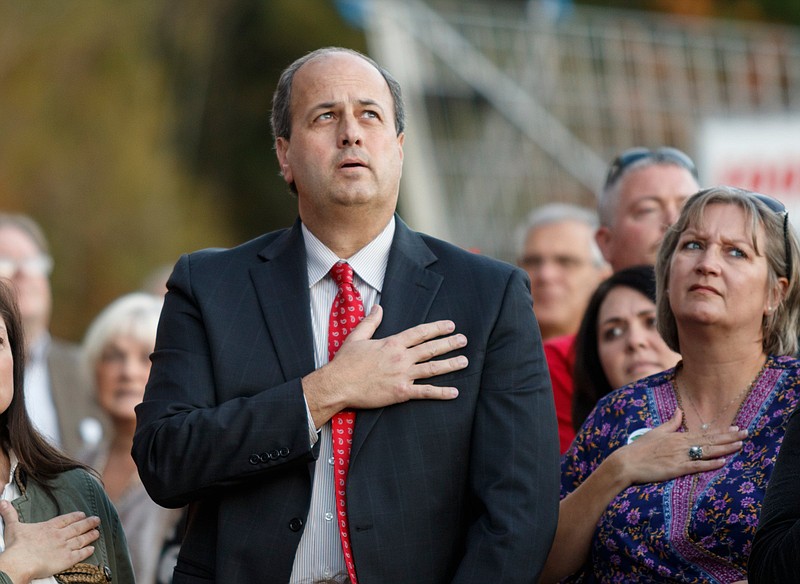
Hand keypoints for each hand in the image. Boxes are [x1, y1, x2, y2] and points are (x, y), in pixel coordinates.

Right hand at [0, 500, 99, 582]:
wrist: (21, 561)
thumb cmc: (17, 545)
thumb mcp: (13, 526)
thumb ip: (10, 514)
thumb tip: (2, 502)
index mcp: (49, 527)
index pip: (66, 519)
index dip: (75, 517)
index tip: (83, 514)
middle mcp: (60, 535)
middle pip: (77, 527)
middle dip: (88, 523)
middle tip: (97, 520)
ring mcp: (65, 547)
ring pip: (81, 539)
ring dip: (90, 535)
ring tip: (97, 532)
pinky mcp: (67, 559)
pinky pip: (80, 554)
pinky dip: (87, 551)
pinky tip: (92, 549)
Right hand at [304, 305, 467, 424]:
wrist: (338, 384)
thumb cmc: (346, 362)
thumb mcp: (357, 336)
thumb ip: (371, 321)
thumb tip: (378, 307)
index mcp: (392, 343)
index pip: (420, 333)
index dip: (437, 328)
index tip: (450, 325)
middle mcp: (401, 358)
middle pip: (431, 349)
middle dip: (449, 343)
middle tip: (464, 340)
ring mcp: (402, 375)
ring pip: (432, 368)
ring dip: (450, 364)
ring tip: (465, 361)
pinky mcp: (400, 393)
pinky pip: (425, 392)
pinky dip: (441, 393)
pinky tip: (454, 392)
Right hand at [611, 409, 746, 486]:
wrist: (626, 462)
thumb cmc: (640, 448)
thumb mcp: (656, 432)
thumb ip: (671, 423)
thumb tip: (680, 410)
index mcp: (677, 436)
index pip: (704, 433)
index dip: (721, 431)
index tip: (736, 428)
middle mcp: (681, 445)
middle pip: (709, 440)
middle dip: (729, 437)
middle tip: (746, 433)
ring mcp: (679, 457)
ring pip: (706, 451)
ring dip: (724, 448)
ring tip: (740, 445)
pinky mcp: (675, 469)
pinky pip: (696, 466)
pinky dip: (710, 464)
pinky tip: (722, 462)